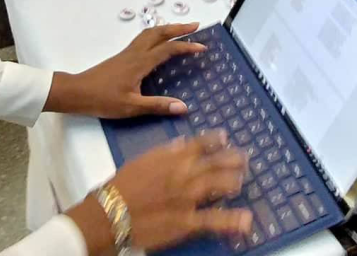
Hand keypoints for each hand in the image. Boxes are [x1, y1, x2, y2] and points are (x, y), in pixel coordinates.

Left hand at [47, 24, 207, 117]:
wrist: (77, 92)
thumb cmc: (103, 100)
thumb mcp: (131, 107)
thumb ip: (157, 106)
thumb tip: (183, 107)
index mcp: (140, 62)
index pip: (168, 49)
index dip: (186, 46)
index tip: (202, 47)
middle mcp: (135, 52)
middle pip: (159, 32)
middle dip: (179, 27)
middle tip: (195, 25)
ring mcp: (128, 52)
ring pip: (150, 33)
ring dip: (167, 28)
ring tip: (181, 29)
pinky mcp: (122, 56)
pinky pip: (144, 38)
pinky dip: (157, 34)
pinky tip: (158, 42)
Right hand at [112, 132, 251, 250]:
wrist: (110, 213)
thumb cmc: (123, 185)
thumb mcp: (144, 159)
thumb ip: (166, 152)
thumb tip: (183, 143)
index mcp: (172, 157)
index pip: (199, 143)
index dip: (214, 139)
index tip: (225, 136)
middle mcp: (184, 173)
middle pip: (215, 163)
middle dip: (232, 159)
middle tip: (245, 157)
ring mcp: (187, 197)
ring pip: (218, 185)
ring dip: (233, 181)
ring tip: (243, 179)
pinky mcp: (187, 221)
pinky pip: (213, 220)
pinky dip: (232, 220)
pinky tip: (247, 220)